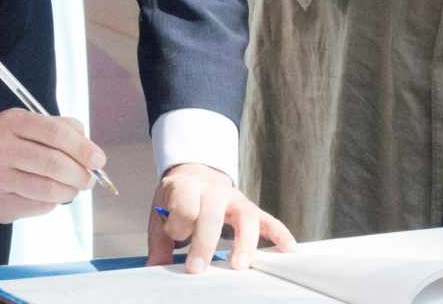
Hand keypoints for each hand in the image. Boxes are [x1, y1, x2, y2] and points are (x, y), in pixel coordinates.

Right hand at [0, 110, 104, 223]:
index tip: (99, 160)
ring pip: (47, 190)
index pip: (55, 133)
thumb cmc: (1, 144)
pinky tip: (49, 197)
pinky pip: (36, 207)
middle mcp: (1, 148)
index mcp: (12, 122)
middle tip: (88, 179)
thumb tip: (90, 149)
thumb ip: (58, 128)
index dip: (82, 148)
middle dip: (80, 175)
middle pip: (53, 164)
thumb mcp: (23, 124)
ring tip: (72, 189)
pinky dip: (51, 203)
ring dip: (69, 192)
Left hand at [147, 163, 295, 272]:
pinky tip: (289, 250)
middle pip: (212, 213)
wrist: (196, 174)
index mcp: (188, 187)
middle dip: (204, 242)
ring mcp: (236, 199)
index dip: (178, 224)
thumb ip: (159, 241)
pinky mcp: (252, 210)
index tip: (175, 239)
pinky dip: (280, 235)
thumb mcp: (161, 214)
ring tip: (239, 265)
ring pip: (245, 217)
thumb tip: (154, 268)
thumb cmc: (178, 199)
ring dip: (243, 241)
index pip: (184, 203)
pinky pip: (269, 221)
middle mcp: (214, 190)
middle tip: (196, 268)